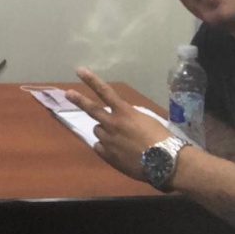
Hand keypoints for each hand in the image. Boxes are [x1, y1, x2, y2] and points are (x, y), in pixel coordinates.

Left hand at [65, 67, 171, 181]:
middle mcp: (112, 124)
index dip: (91, 80)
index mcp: (124, 112)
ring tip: (120, 140)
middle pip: (91, 109)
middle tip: (68, 93)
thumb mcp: (146, 121)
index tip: (80, 71)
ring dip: (104, 132)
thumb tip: (121, 119)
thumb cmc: (162, 139)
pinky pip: (100, 147)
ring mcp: (108, 140)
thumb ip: (129, 117)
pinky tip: (117, 152)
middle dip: (79, 100)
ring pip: (98, 131)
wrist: (166, 163)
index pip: (105, 92)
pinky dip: (105, 148)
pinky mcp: (107, 155)